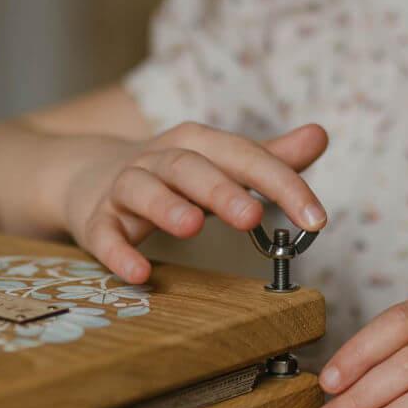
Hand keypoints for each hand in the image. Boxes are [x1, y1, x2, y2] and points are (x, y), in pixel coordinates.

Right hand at [62, 121, 328, 283]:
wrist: (88, 176)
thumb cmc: (171, 175)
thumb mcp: (218, 161)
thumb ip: (268, 157)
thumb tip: (319, 135)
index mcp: (196, 144)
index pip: (242, 156)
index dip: (281, 183)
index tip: (315, 218)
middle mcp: (158, 160)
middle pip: (189, 166)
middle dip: (220, 189)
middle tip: (253, 216)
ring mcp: (123, 189)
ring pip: (141, 189)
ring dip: (165, 206)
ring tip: (192, 227)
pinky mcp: (96, 221)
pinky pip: (104, 235)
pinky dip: (118, 252)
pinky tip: (139, 272)